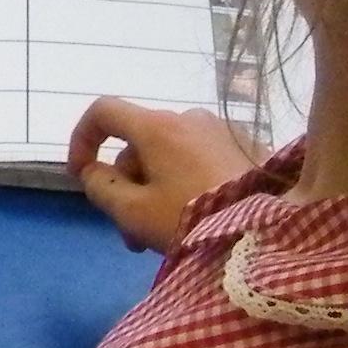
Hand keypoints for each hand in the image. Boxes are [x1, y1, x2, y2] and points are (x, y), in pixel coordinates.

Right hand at [69, 94, 258, 252]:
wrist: (266, 234)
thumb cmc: (191, 219)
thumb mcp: (134, 213)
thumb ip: (101, 188)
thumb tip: (92, 171)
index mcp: (157, 127)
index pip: (103, 111)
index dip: (82, 139)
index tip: (81, 175)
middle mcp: (187, 118)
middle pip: (138, 144)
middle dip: (127, 187)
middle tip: (130, 234)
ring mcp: (219, 131)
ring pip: (167, 156)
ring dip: (154, 190)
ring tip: (162, 236)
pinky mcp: (243, 148)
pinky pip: (196, 159)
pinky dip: (183, 183)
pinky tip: (194, 219)